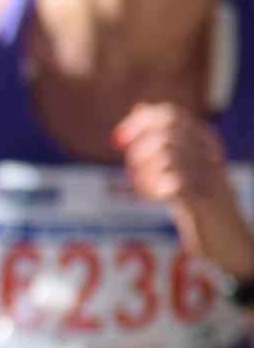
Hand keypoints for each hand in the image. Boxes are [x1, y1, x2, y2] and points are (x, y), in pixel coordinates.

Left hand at [114, 103, 253, 282]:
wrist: (229, 240)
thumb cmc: (199, 201)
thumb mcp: (182, 164)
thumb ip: (164, 138)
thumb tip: (140, 107)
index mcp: (205, 140)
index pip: (169, 114)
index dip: (138, 124)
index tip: (118, 141)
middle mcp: (211, 154)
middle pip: (164, 134)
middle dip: (138, 152)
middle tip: (133, 174)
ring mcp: (210, 176)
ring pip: (166, 156)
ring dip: (145, 174)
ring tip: (145, 188)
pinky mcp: (205, 201)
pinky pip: (174, 183)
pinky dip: (155, 189)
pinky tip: (154, 198)